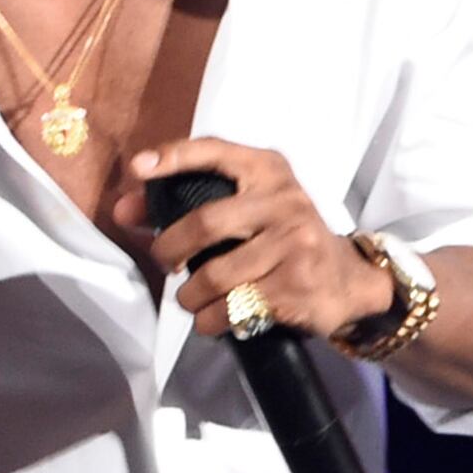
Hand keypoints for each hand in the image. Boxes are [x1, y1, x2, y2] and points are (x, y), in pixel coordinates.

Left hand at [131, 136, 398, 344]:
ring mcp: (293, 243)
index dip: (174, 157)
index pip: (216, 152)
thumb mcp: (248, 210)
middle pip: (205, 223)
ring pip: (215, 275)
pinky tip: (212, 319)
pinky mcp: (295, 285)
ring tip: (190, 300)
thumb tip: (124, 211)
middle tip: (165, 264)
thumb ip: (185, 205)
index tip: (137, 168)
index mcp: (267, 171)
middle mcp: (283, 201)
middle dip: (170, 249)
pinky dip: (211, 320)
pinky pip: (233, 308)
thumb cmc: (284, 237)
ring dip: (190, 296)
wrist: (349, 279)